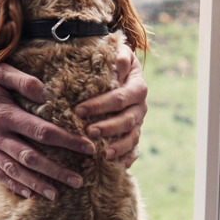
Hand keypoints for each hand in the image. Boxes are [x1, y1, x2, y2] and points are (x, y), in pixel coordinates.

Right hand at [0, 61, 96, 199]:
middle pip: (31, 158)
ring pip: (15, 171)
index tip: (88, 148)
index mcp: (4, 114)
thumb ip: (25, 82)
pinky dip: (14, 186)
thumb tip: (49, 95)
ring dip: (37, 184)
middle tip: (79, 181)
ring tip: (57, 195)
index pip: (42, 131)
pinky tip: (29, 194)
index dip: (67, 141)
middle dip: (56, 171)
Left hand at [74, 43, 148, 167]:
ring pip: (132, 137)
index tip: (79, 110)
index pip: (119, 98)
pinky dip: (127, 158)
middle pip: (127, 120)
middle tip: (88, 132)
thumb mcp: (117, 53)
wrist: (119, 72)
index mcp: (137, 87)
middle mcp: (140, 107)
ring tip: (104, 154)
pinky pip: (134, 150)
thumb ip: (119, 57)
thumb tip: (119, 63)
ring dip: (119, 147)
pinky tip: (116, 166)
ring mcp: (139, 123)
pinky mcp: (134, 135)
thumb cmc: (112, 63)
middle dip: (108, 127)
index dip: (100, 105)